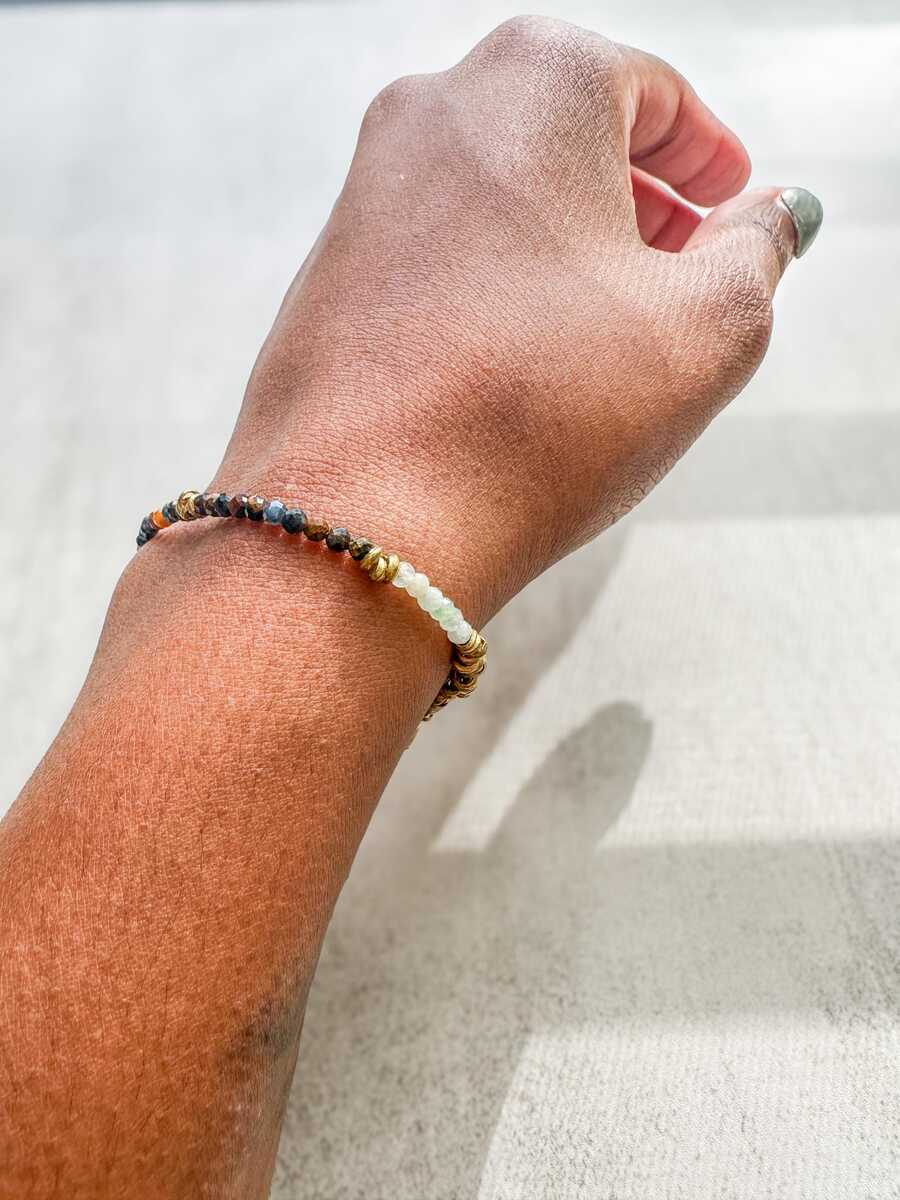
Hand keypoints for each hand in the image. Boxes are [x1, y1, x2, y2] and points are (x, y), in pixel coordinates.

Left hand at [213, 15, 819, 622]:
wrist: (363, 521)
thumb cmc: (530, 417)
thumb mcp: (709, 327)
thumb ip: (759, 250)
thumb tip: (766, 220)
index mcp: (534, 82)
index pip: (651, 92)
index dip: (705, 152)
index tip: (729, 194)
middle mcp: (432, 114)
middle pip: (568, 138)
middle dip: (639, 200)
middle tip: (686, 266)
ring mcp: (366, 195)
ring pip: (500, 200)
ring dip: (566, 250)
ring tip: (612, 331)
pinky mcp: (331, 276)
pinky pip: (442, 259)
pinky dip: (498, 289)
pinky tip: (527, 364)